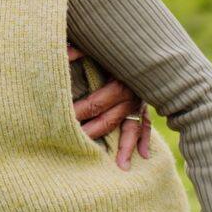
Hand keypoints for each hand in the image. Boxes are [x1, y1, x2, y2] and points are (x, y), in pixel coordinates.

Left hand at [68, 46, 150, 169]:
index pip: (95, 104)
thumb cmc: (115, 47)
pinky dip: (145, 139)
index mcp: (119, 83)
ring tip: (121, 167)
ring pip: (131, 128)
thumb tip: (65, 54)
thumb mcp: (98, 47)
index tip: (64, 120)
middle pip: (110, 120)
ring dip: (125, 147)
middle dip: (93, 133)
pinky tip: (144, 155)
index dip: (79, 113)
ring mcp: (140, 103)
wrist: (146, 44)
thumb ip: (81, 50)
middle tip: (78, 146)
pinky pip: (146, 125)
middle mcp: (132, 96)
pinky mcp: (146, 105)